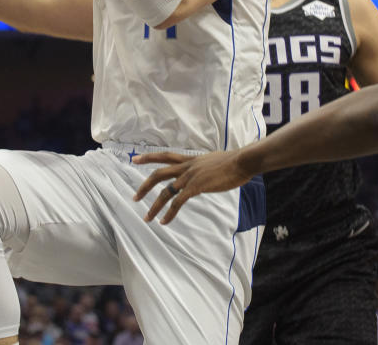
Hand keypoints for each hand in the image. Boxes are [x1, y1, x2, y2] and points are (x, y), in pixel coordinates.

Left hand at [132, 151, 253, 223]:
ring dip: (154, 205)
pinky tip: (164, 222)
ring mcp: (191, 176)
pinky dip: (169, 213)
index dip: (149, 157)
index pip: (165, 156)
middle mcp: (187, 166)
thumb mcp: (213, 161)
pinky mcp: (196, 186)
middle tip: (134, 197)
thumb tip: (204, 172)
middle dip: (145, 186)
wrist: (242, 161)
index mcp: (191, 160)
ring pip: (165, 191)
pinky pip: (178, 202)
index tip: (135, 159)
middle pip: (159, 173)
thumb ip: (204, 167)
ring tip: (147, 218)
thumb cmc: (234, 162)